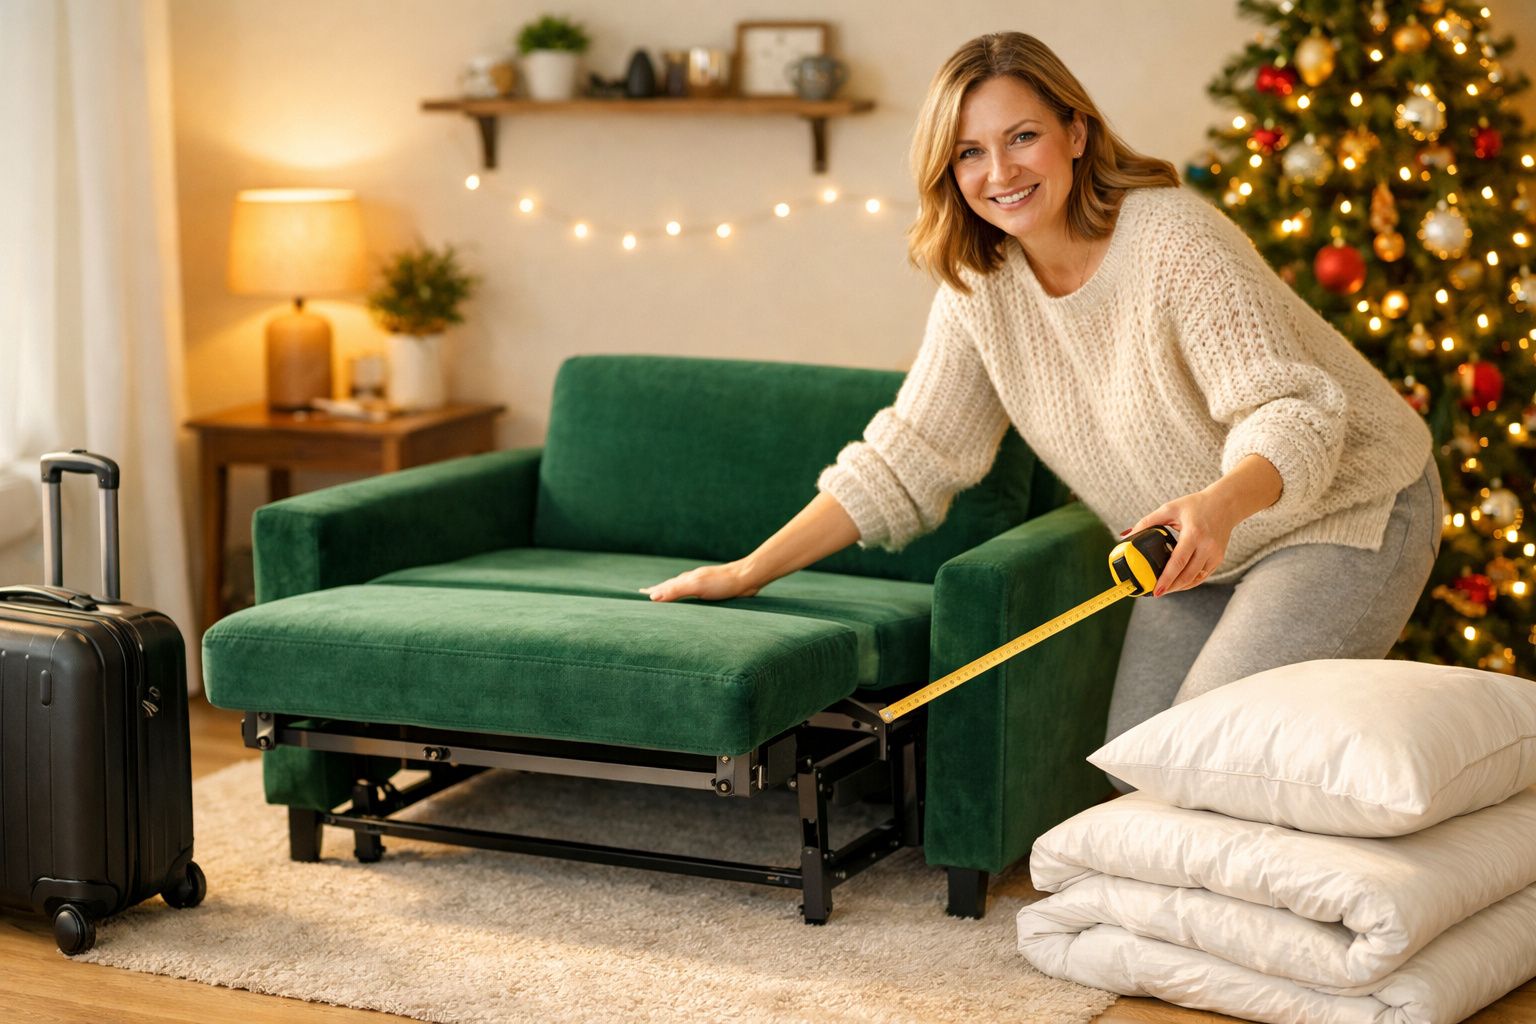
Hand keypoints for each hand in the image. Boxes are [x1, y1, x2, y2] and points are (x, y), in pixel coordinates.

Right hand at [639, 561, 760, 601]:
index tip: (640, 594)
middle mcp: (692, 580)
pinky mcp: (714, 590)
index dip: (653, 591)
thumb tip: (652, 597)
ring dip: (672, 591)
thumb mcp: (696, 586)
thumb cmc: (722, 583)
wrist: (747, 577)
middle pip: (671, 585)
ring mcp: (703, 584)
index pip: (664, 587)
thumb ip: (675, 591)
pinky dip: (686, 595)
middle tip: (647, 593)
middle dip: (659, 590)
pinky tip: (692, 598)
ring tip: (666, 594)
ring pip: (682, 588)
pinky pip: (694, 593)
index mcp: (686, 580)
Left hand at [1121, 489, 1238, 597]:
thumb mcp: (1169, 509)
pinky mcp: (1218, 559)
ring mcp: (1215, 555)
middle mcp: (1207, 546)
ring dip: (1179, 587)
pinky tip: (1177, 583)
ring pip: (1195, 579)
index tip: (1156, 591)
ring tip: (1164, 589)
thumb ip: (1147, 522)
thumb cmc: (1195, 505)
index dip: (1166, 579)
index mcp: (1194, 534)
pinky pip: (1202, 576)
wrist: (1225, 504)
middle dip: (1170, 587)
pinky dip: (1189, 582)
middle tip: (1155, 592)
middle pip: (1187, 575)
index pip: (1178, 561)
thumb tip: (1126, 535)